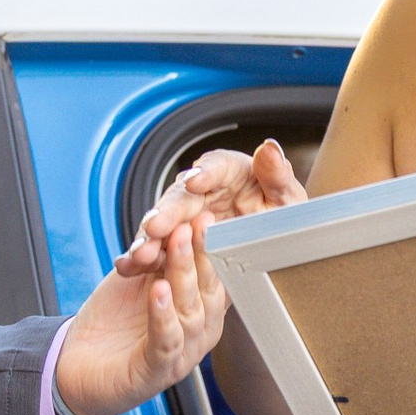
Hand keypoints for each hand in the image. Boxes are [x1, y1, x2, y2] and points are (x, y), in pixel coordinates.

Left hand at [53, 215, 231, 414]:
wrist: (75, 366)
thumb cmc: (111, 323)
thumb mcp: (138, 280)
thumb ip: (160, 258)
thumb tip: (180, 220)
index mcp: (199, 310)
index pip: (215, 276)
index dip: (214, 246)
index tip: (208, 215)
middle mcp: (198, 332)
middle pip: (209, 290)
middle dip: (205, 253)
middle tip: (200, 222)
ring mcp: (182, 354)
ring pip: (191, 312)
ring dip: (184, 273)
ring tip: (178, 243)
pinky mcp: (158, 372)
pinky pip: (166, 341)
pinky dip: (163, 315)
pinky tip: (158, 291)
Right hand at [126, 139, 307, 249]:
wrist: (270, 250)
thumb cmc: (279, 221)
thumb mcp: (287, 202)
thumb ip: (278, 176)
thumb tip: (269, 148)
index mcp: (230, 172)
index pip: (216, 166)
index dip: (205, 173)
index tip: (195, 182)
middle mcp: (202, 190)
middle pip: (181, 197)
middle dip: (167, 212)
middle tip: (155, 226)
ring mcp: (186, 216)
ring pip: (163, 224)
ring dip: (148, 238)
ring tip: (140, 253)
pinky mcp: (175, 241)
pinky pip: (156, 247)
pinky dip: (140, 257)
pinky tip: (128, 266)